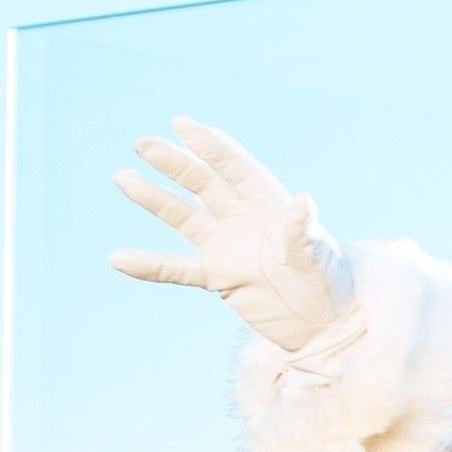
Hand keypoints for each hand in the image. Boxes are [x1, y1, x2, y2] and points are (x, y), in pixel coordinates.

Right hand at [109, 116, 355, 352]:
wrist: (327, 326)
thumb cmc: (333, 285)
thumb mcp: (321, 257)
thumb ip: (304, 231)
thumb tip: (304, 200)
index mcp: (271, 207)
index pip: (237, 169)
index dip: (212, 147)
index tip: (183, 125)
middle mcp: (244, 221)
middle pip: (203, 184)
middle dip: (175, 163)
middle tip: (143, 143)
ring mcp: (228, 248)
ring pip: (184, 217)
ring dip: (155, 199)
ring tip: (122, 177)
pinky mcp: (220, 278)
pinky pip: (177, 269)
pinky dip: (150, 266)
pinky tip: (118, 260)